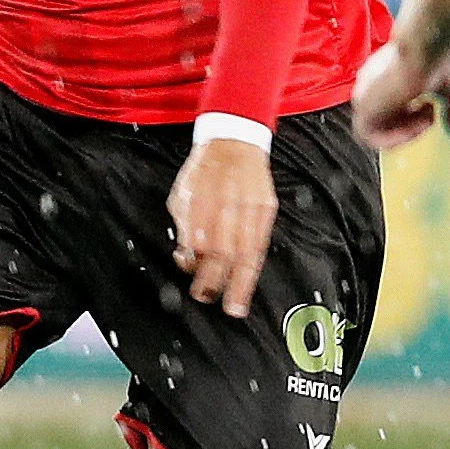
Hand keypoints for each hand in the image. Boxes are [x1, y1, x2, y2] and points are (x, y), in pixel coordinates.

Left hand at [167, 136, 276, 317]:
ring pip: (247, 250)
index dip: (197, 265)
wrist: (235, 143)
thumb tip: (186, 257)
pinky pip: (261, 241)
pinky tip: (249, 281)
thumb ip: (184, 226)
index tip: (194, 283)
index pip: (201, 238)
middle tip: (208, 297)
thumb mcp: (182, 193)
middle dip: (216, 278)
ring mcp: (252, 205)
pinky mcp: (267, 207)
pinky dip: (254, 264)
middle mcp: (229, 201)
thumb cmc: (204, 171)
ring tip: (235, 305)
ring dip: (241, 282)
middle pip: (224, 247)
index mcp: (203, 197)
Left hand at [352, 35, 449, 151]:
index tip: (432, 110)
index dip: (412, 120)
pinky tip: (416, 123)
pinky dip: (396, 139)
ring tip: (427, 114)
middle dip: (409, 127)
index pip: (390, 110)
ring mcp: (365, 95)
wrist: (430, 40)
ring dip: (406, 132)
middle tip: (430, 114)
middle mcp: (372, 86)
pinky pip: (370, 138)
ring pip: (376, 131)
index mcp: (387, 77)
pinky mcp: (362, 106)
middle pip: (383, 122)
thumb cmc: (445, 56)